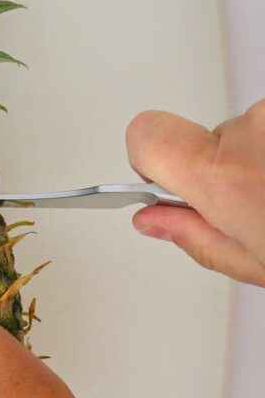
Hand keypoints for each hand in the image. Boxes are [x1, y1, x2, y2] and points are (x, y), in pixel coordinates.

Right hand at [126, 99, 264, 285]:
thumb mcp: (259, 263)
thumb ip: (197, 239)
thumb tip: (154, 220)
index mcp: (224, 176)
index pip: (144, 135)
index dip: (145, 157)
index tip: (159, 181)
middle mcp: (249, 134)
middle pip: (198, 140)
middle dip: (216, 169)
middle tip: (248, 205)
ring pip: (241, 135)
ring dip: (254, 162)